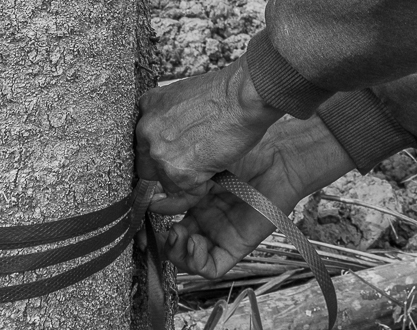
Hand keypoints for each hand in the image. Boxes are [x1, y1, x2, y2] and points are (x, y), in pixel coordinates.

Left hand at [136, 62, 284, 209]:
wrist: (243, 97)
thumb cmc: (224, 92)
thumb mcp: (183, 93)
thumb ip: (169, 115)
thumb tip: (171, 136)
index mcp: (146, 107)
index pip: (142, 143)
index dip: (158, 153)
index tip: (169, 158)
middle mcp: (146, 132)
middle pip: (147, 167)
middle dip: (166, 170)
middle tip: (189, 164)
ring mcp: (161, 154)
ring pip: (166, 182)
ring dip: (185, 179)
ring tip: (207, 163)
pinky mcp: (180, 173)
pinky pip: (185, 193)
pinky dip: (199, 188)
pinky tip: (211, 172)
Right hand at [157, 117, 355, 278]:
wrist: (278, 157)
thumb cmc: (245, 151)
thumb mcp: (204, 167)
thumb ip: (180, 187)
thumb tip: (152, 203)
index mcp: (194, 197)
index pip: (165, 217)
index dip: (150, 220)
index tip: (138, 213)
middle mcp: (204, 218)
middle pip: (174, 241)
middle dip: (160, 240)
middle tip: (152, 231)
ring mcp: (218, 233)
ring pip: (187, 258)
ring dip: (175, 252)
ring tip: (175, 234)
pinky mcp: (234, 247)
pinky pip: (209, 266)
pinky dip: (194, 261)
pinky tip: (192, 242)